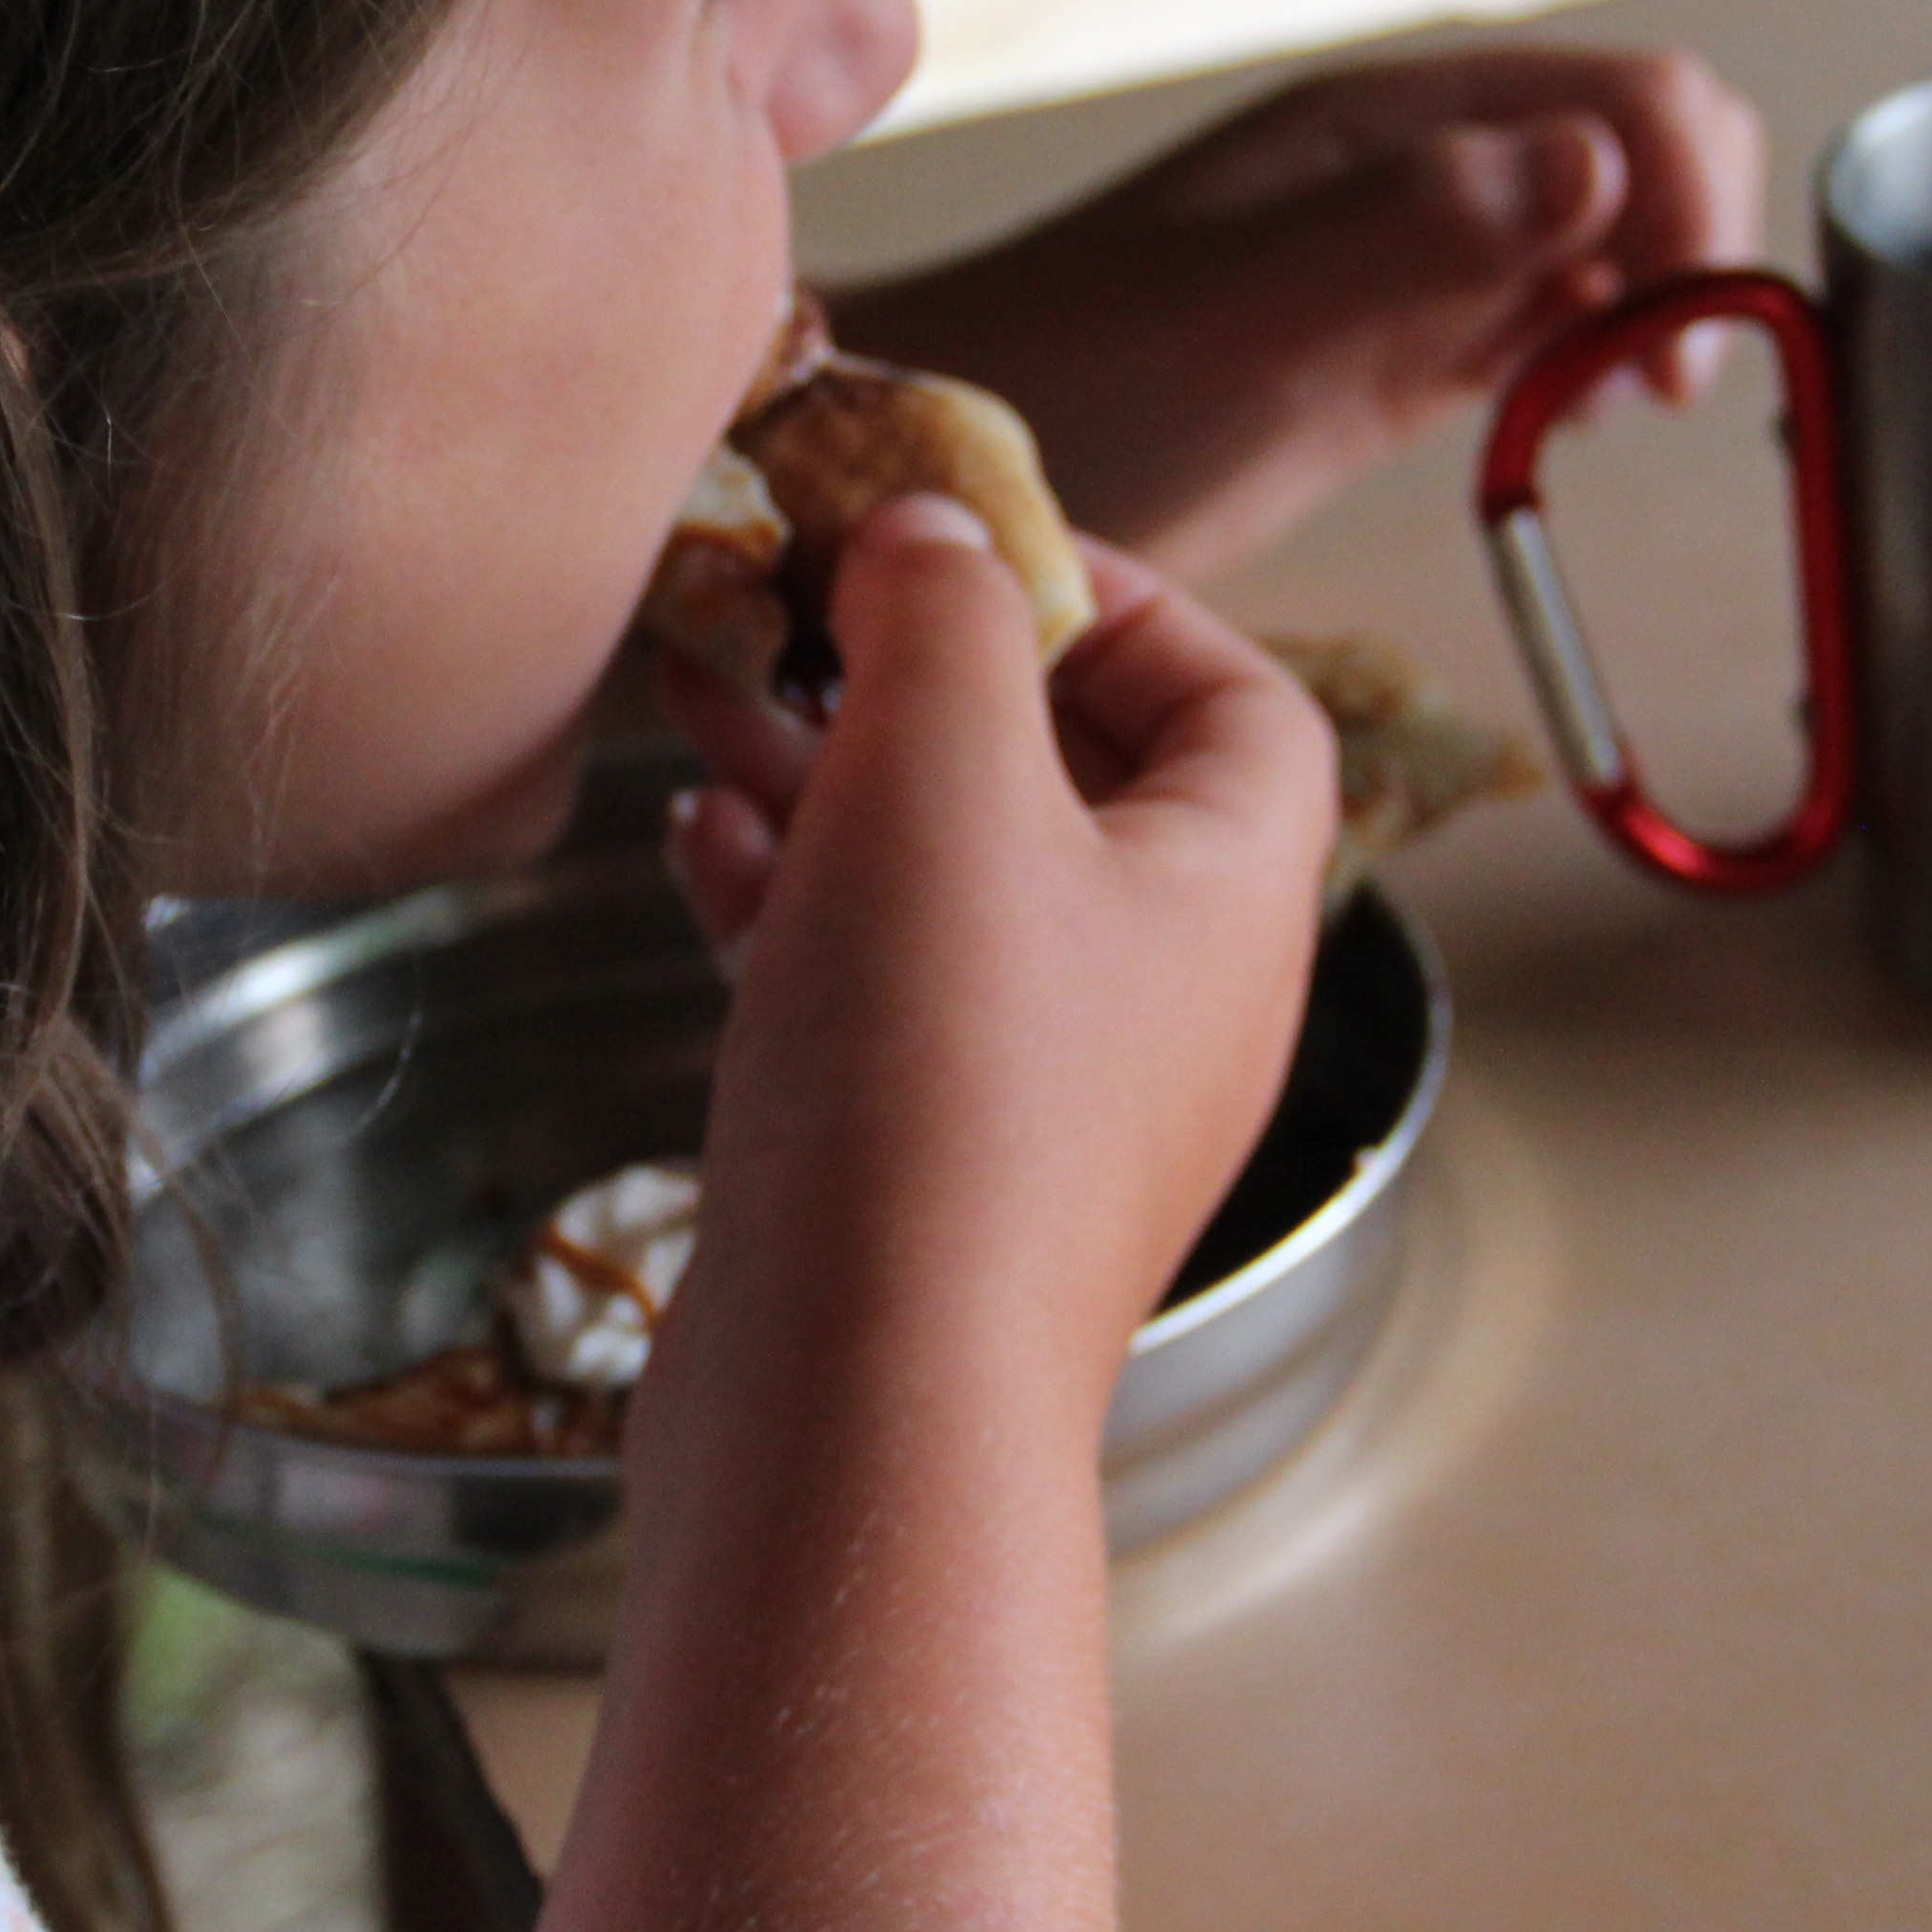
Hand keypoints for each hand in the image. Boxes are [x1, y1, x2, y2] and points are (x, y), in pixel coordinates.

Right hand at [651, 506, 1331, 1420]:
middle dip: (919, 673)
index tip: (967, 544)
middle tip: (792, 599)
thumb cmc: (939, 1083)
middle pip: (1064, 775)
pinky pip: (867, 988)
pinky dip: (788, 898)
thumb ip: (943, 613)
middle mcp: (1163, 996)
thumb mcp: (943, 772)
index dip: (1118, 595)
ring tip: (699, 687)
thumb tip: (931, 530)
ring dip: (826, 771)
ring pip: (942, 877)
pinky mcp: (922, 1166)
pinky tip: (692, 843)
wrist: (858, 1400)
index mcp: (1230, 893)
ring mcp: (1043, 1092)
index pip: (1238, 696)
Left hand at [823, 43, 1764, 581]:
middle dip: (1695, 246)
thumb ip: (1417, 232)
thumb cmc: (1067, 390)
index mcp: (1390, 125)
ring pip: (1611, 233)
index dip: (1691, 199)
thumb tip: (1596, 158)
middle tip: (1654, 385)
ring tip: (1619, 405)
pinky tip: (1580, 416)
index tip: (1668, 334)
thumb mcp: (1250, 315)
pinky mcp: (1393, 354)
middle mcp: (1417, 171)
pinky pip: (1545, 319)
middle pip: (1646, 148)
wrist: (938, 471)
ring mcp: (1409, 261)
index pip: (1636, 95)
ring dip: (1655, 304)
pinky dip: (1595, 353)